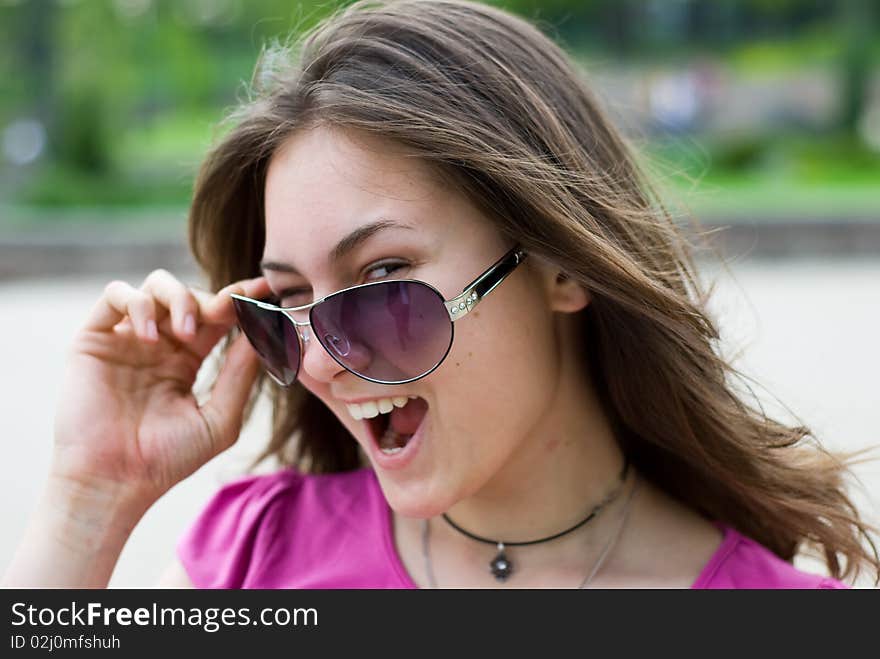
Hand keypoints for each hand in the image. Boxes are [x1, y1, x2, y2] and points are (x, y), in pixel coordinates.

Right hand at [52, 269, 271, 505]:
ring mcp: (126, 339)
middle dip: (213, 300)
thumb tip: (261, 334)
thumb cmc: (167, 460)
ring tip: (187, 333)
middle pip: (190, 295)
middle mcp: (157, 344)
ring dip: (179, 298)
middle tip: (227, 312)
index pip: (217, 317)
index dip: (241, 299)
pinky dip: (138, 303)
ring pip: (156, 285)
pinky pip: (115, 295)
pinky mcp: (94, 338)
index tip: (266, 289)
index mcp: (186, 360)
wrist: (115, 482)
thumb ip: (239, 376)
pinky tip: (151, 337)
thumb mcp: (219, 419)